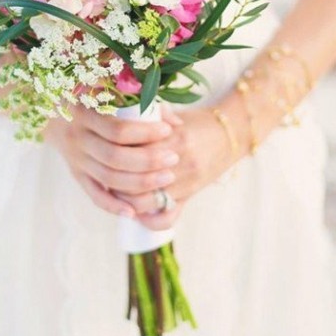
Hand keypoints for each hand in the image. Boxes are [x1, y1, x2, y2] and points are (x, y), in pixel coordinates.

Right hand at [44, 106, 180, 220]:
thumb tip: (177, 123)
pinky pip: (94, 195)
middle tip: (173, 157)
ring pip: (108, 179)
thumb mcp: (109, 91)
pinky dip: (113, 206)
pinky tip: (134, 212)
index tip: (167, 130)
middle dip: (148, 160)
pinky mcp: (77, 176)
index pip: (117, 130)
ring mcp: (77, 160)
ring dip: (140, 182)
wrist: (53, 114)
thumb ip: (142, 102)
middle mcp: (78, 139)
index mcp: (84, 114)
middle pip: (114, 157)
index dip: (144, 132)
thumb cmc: (91, 98)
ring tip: (167, 178)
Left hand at [114, 105, 234, 230]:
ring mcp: (187, 183)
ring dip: (128, 201)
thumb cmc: (197, 122)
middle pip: (139, 180)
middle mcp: (182, 163)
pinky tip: (137, 212)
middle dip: (117, 180)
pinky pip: (167, 218)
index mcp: (176, 139)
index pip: (138, 153)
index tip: (106, 152)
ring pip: (148, 201)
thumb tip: (117, 121)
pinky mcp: (190, 196)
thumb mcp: (173, 115)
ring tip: (116, 192)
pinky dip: (148, 220)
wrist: (230, 134)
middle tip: (105, 173)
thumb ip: (148, 118)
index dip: (118, 156)